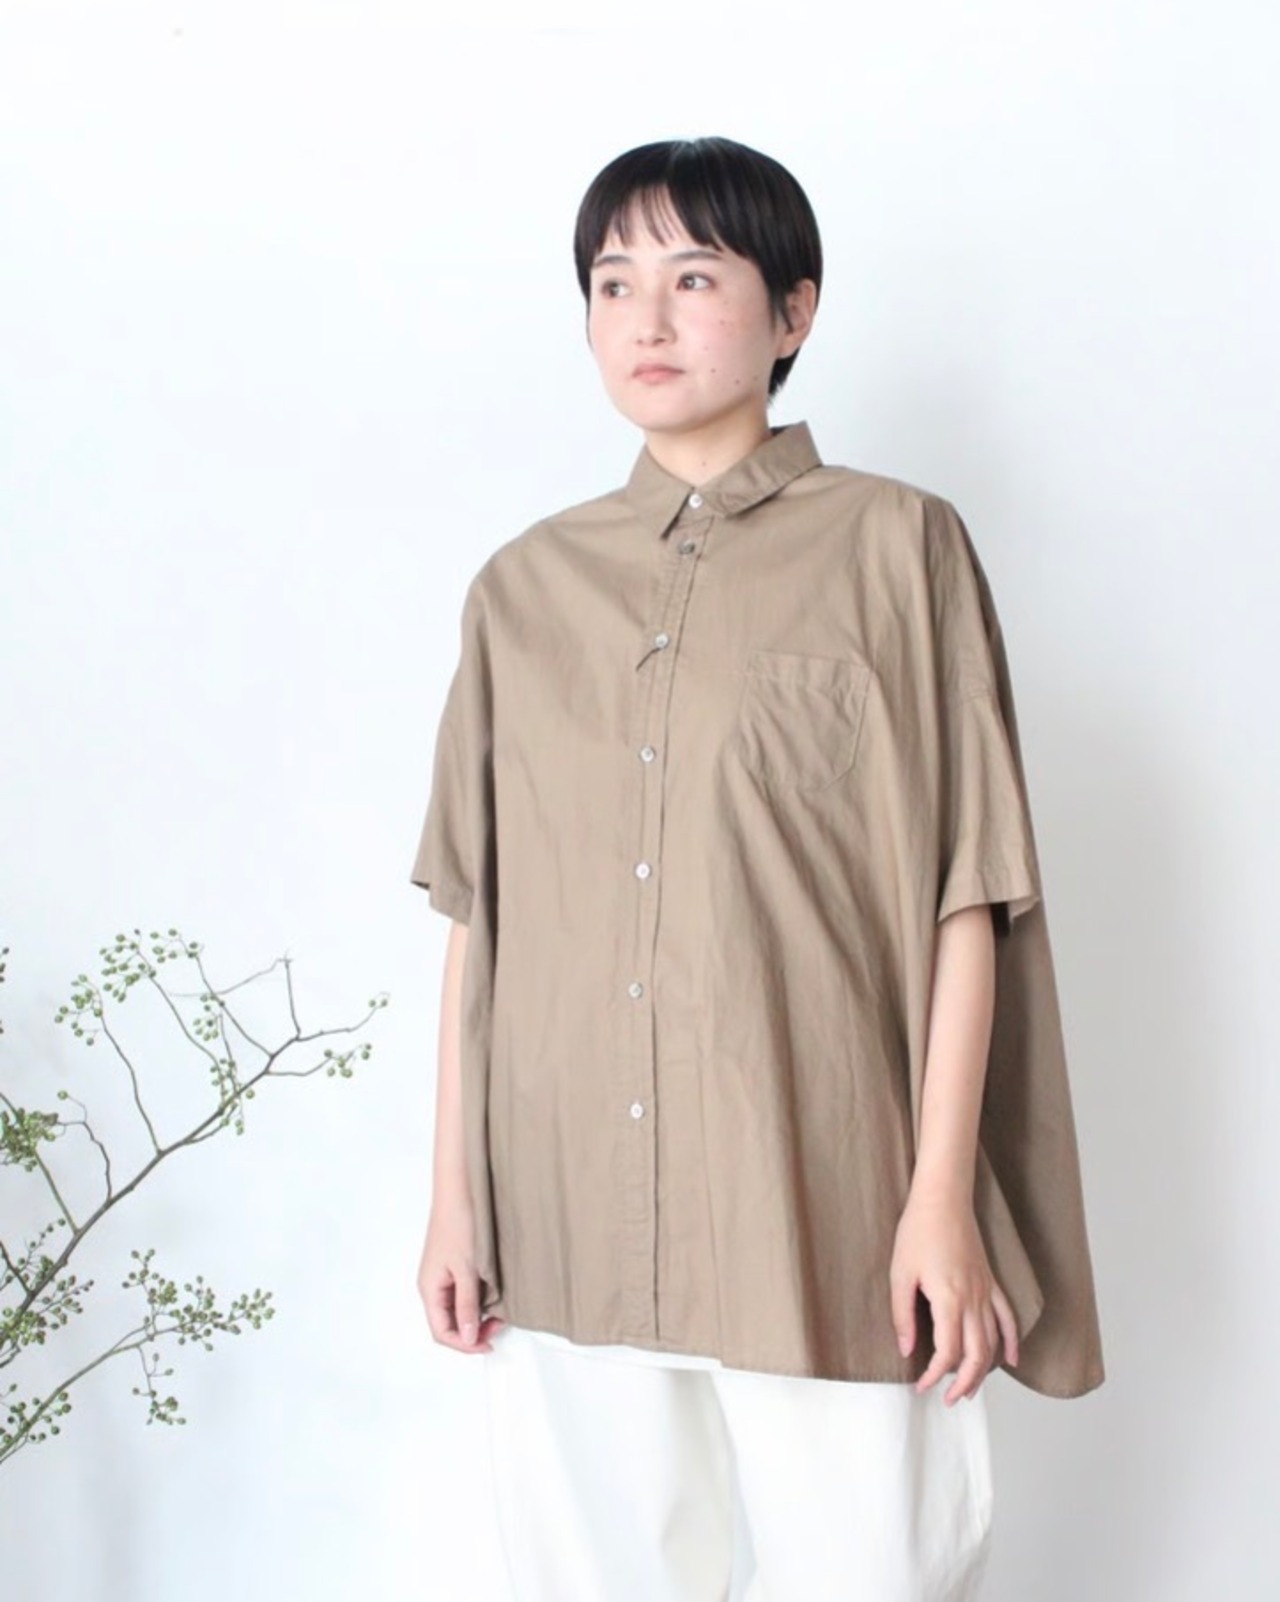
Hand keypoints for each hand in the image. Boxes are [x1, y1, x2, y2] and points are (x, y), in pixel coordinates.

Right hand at [418, 1197, 506, 1354]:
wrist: (460, 1191)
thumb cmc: (459, 1223)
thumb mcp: (467, 1269)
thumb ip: (467, 1305)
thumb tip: (467, 1337)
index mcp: (429, 1289)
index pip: (442, 1332)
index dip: (465, 1344)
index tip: (488, 1343)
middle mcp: (433, 1285)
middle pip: (448, 1323)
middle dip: (472, 1331)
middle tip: (498, 1326)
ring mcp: (442, 1276)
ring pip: (456, 1309)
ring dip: (477, 1316)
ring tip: (498, 1312)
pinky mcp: (453, 1266)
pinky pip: (462, 1293)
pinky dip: (477, 1300)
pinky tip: (492, 1296)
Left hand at [889, 1187, 1018, 1403]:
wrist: (942, 1199)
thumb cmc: (917, 1232)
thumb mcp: (900, 1274)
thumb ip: (903, 1315)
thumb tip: (907, 1349)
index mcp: (949, 1300)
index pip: (948, 1352)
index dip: (934, 1375)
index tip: (921, 1386)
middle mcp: (973, 1300)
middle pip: (976, 1356)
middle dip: (964, 1384)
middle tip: (948, 1400)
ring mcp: (986, 1291)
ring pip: (992, 1342)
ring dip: (983, 1370)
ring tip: (968, 1389)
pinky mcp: (990, 1282)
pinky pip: (1007, 1317)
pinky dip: (1011, 1341)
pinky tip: (1011, 1360)